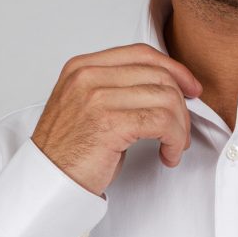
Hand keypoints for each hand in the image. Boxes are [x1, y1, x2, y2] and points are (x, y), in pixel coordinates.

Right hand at [31, 44, 202, 195]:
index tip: (190, 88)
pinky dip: (175, 140)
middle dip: (180, 105)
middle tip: (181, 130)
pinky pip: (162, 122)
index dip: (174, 69)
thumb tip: (166, 87)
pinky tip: (168, 154)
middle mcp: (88, 76)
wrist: (47, 182)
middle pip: (158, 75)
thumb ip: (118, 88)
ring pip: (165, 98)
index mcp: (82, 67)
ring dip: (180, 127)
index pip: (141, 53)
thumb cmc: (69, 151)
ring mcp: (97, 97)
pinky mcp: (110, 123)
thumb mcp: (90, 107)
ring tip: (174, 146)